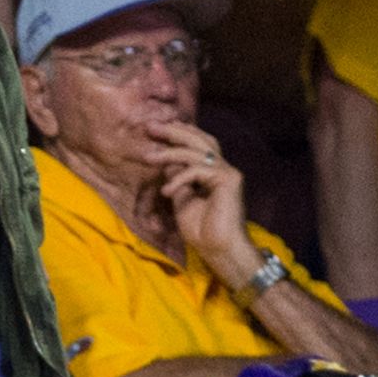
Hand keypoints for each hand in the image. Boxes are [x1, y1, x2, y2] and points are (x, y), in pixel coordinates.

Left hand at [147, 121, 256, 281]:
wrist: (219, 249)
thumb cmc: (202, 231)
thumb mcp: (181, 199)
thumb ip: (177, 178)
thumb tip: (166, 162)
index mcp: (213, 172)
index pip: (198, 143)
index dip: (179, 133)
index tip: (155, 130)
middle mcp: (223, 168)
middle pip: (200, 139)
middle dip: (173, 131)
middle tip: (150, 127)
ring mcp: (228, 173)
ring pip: (196, 151)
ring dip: (169, 153)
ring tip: (148, 157)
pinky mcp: (229, 180)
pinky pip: (198, 170)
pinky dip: (179, 178)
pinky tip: (167, 191)